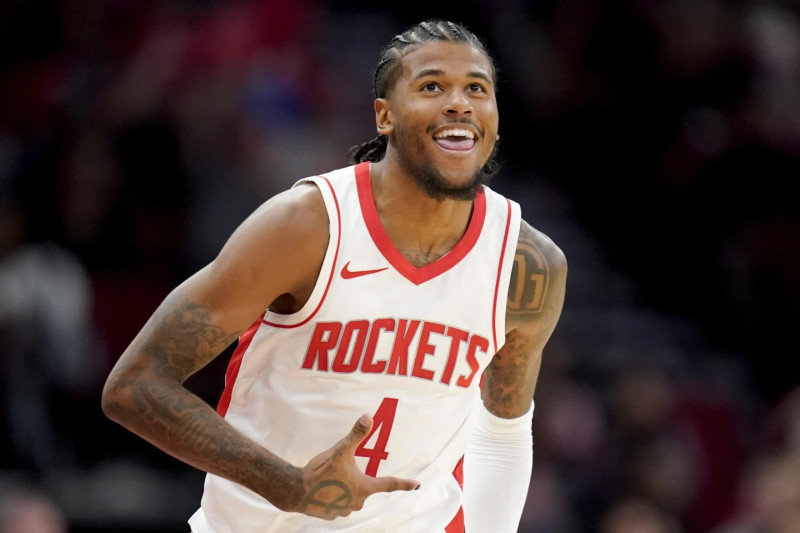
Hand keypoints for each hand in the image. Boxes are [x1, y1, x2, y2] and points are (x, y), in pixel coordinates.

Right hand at [298, 414, 419, 519]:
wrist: (296, 491)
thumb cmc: (320, 471)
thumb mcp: (341, 450)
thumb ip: (356, 435)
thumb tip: (368, 417)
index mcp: (364, 488)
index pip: (390, 484)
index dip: (404, 484)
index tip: (417, 485)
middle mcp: (357, 502)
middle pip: (364, 487)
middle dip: (355, 478)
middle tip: (338, 469)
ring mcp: (344, 510)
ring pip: (349, 495)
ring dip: (342, 487)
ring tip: (327, 478)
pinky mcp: (331, 514)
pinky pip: (336, 502)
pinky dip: (332, 494)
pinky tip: (321, 487)